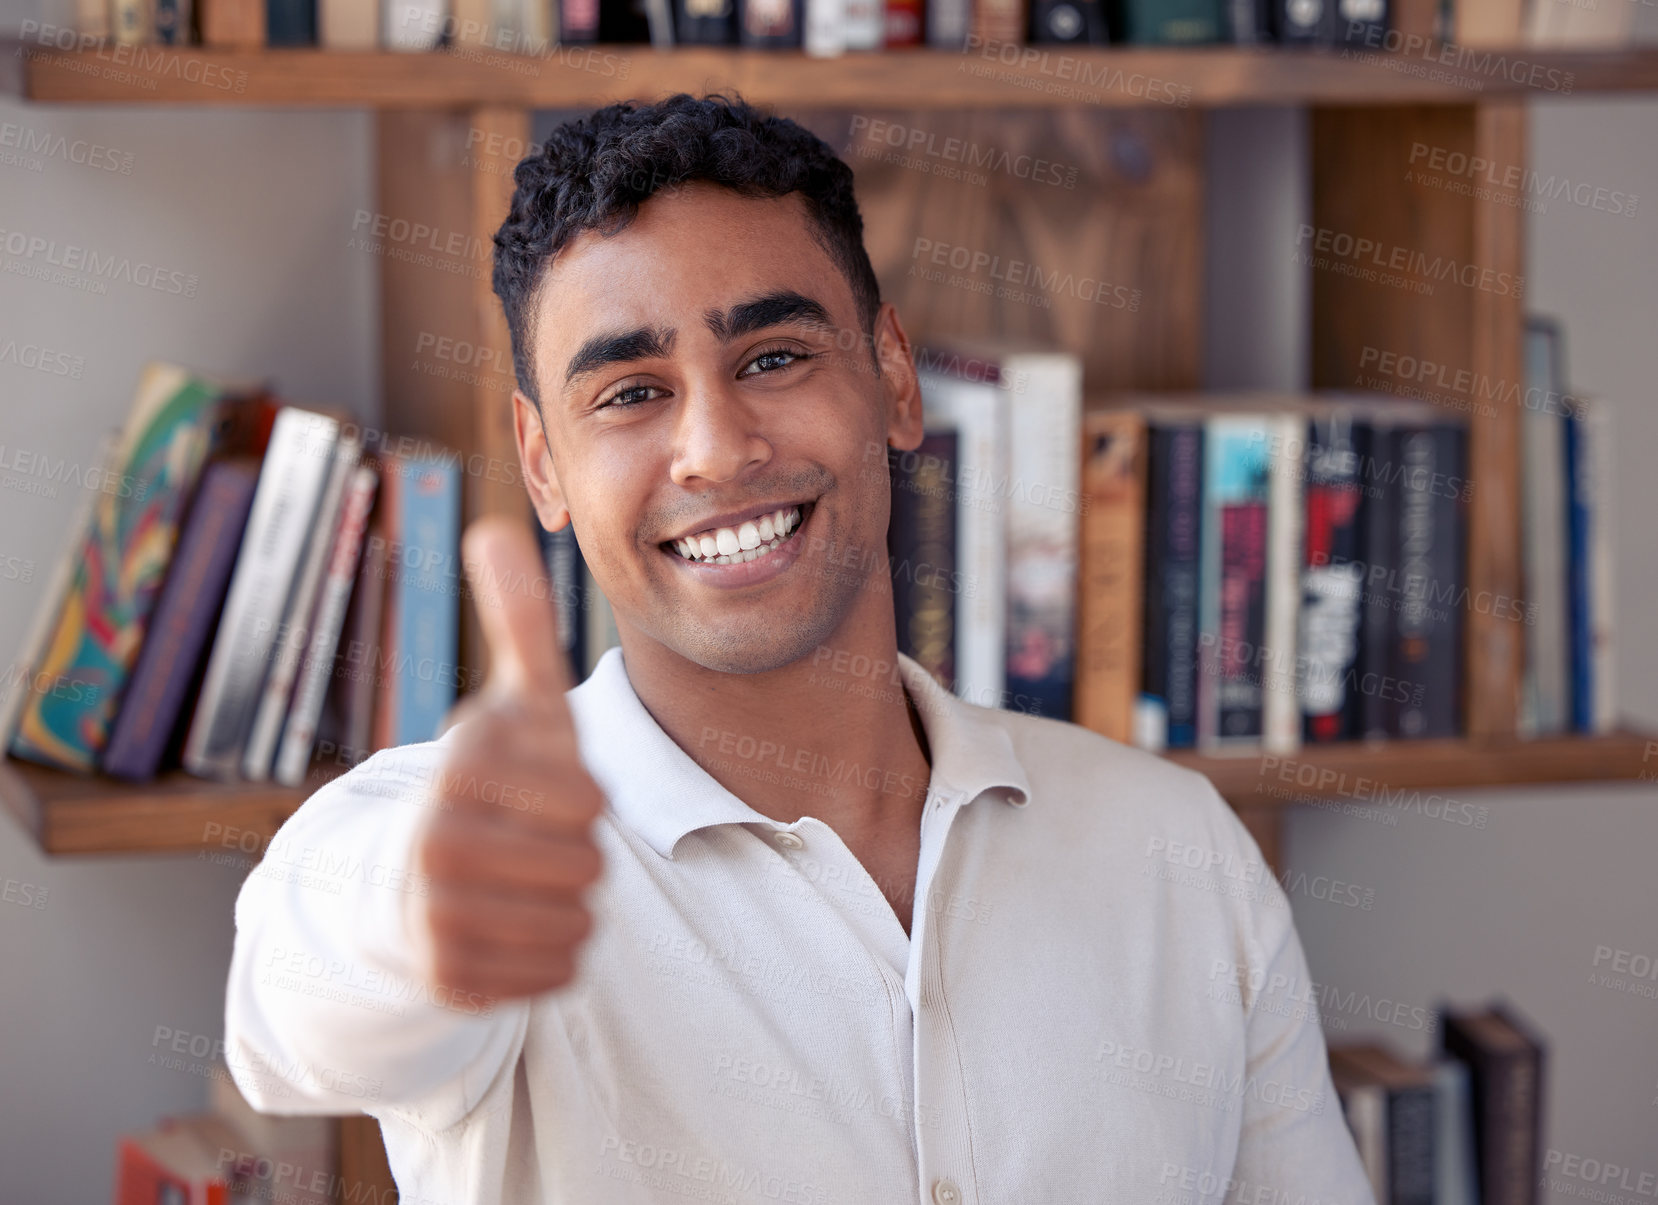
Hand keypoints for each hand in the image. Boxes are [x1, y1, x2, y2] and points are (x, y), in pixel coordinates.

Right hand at [405, 516, 604, 999]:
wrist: (421, 873)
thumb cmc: (496, 779)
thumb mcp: (519, 701)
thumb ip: (521, 618)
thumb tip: (495, 527)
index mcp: (462, 765)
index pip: (590, 802)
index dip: (582, 798)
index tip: (540, 788)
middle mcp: (435, 840)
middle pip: (587, 867)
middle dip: (578, 855)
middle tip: (532, 840)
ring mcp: (435, 915)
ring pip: (576, 923)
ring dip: (568, 904)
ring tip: (522, 880)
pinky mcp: (448, 978)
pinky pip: (557, 975)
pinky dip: (552, 957)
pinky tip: (512, 926)